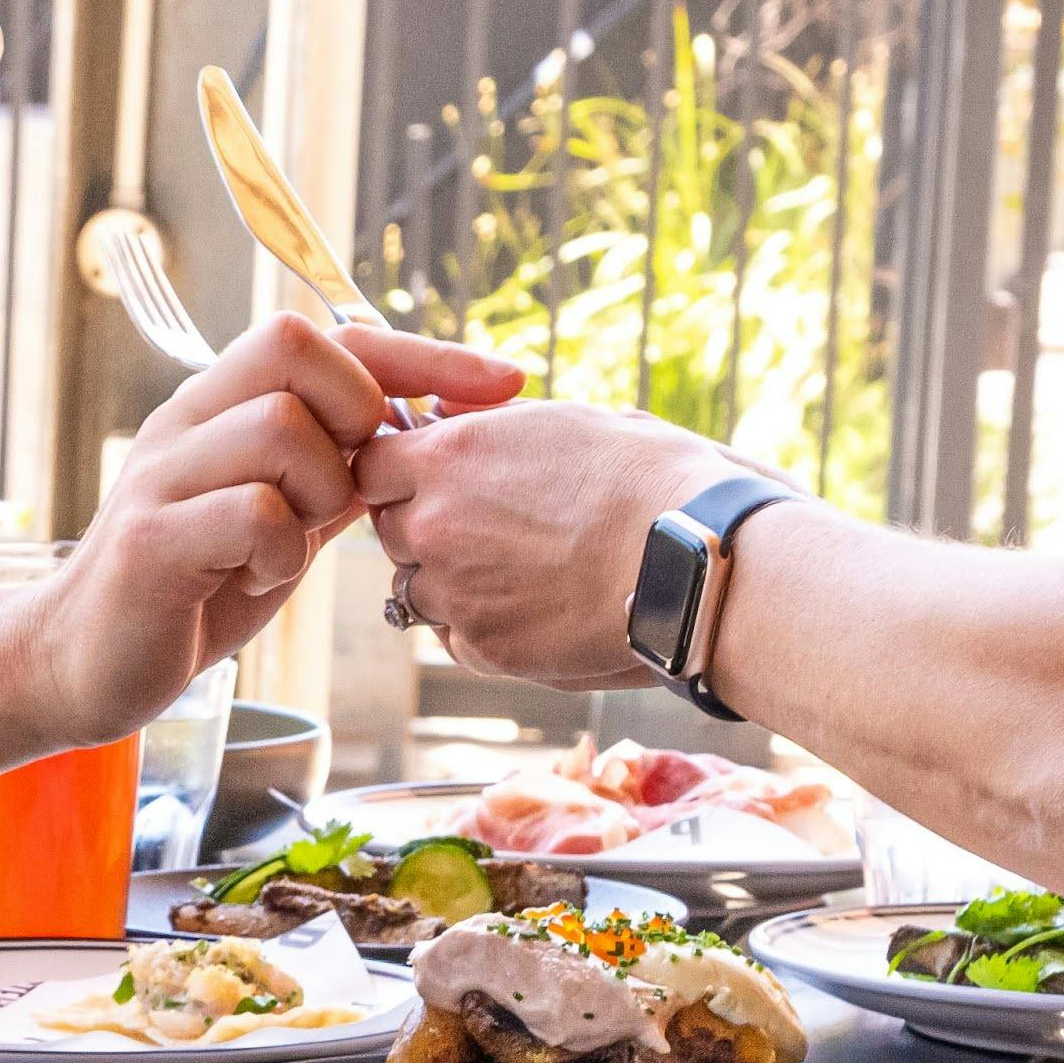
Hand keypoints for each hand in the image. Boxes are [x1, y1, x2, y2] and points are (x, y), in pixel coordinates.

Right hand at [28, 317, 521, 741]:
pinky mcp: (151, 540)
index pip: (330, 337)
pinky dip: (279, 552)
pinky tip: (259, 582)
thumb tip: (424, 435)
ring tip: (293, 547)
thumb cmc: (190, 592)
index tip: (498, 383)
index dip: (421, 353)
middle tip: (348, 489)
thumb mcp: (279, 521)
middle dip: (355, 412)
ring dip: (317, 493)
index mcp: (219, 407)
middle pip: (294, 350)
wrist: (81, 664)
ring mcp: (162, 476)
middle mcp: (184, 422)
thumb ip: (334, 474)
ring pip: (277, 427)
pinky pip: (251, 512)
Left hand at [354, 399, 729, 687]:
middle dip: (423, 525)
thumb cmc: (644, 476)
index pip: (371, 467)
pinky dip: (477, 624)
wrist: (692, 556)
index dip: (398, 473)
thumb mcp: (561, 421)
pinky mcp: (485, 648)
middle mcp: (435, 528)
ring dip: (448, 579)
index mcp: (447, 460)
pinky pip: (454, 636)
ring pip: (417, 588)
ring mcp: (455, 593)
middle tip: (482, 522)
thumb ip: (486, 426)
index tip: (428, 476)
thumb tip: (440, 414)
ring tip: (516, 566)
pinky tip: (529, 605)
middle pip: (391, 531)